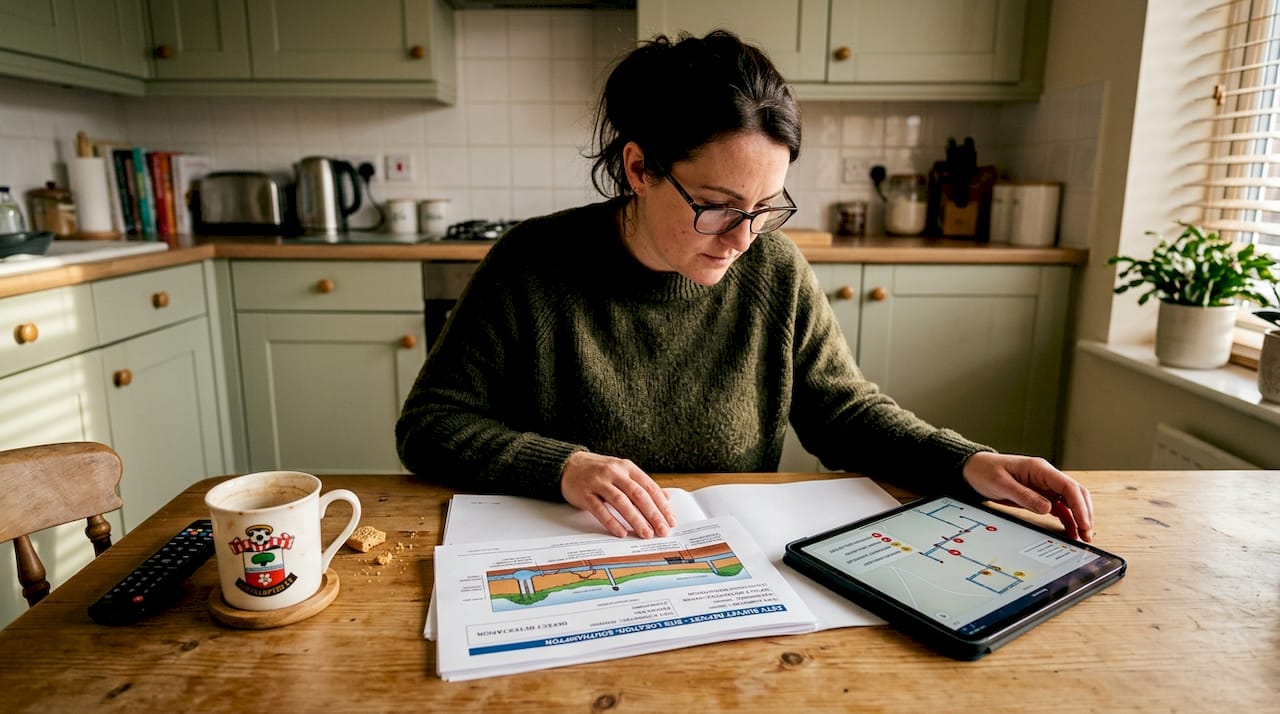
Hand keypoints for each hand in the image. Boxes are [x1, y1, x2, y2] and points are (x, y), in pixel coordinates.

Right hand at [560, 451, 676, 537]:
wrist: (567, 465)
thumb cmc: (598, 471)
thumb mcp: (622, 472)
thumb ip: (642, 485)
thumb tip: (666, 498)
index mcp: (626, 467)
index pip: (649, 487)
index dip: (661, 505)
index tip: (670, 520)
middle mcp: (614, 472)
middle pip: (638, 495)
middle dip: (652, 514)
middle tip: (662, 530)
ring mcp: (598, 482)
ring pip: (621, 502)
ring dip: (635, 519)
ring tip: (646, 534)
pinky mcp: (584, 494)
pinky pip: (600, 509)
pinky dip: (612, 521)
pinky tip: (621, 532)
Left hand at [961, 452, 1094, 541]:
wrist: (974, 468)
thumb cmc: (986, 471)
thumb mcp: (1001, 484)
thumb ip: (1025, 496)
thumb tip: (1048, 508)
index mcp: (1039, 469)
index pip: (1068, 487)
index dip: (1080, 506)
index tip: (1083, 523)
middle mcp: (1046, 476)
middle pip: (1075, 494)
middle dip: (1084, 514)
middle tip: (1087, 534)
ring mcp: (1044, 486)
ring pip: (1070, 501)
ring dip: (1078, 518)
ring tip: (1082, 537)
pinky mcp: (1040, 495)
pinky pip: (1059, 507)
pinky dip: (1067, 518)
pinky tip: (1070, 530)